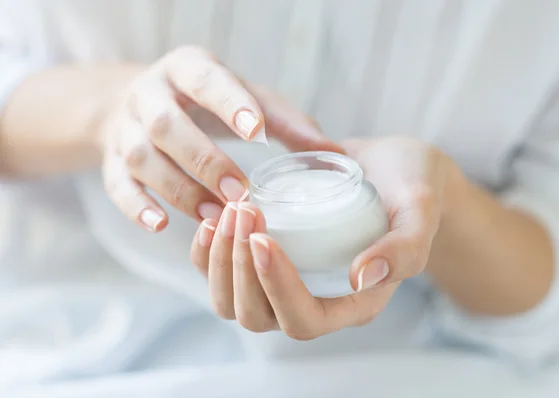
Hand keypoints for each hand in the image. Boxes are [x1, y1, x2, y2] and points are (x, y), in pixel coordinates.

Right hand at [98, 46, 340, 231]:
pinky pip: (116, 185)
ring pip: (143, 158)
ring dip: (178, 189)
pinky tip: (161, 226)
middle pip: (167, 125)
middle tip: (239, 192)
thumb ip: (285, 122)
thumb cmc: (205, 102)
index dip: (228, 103)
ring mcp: (125, 128)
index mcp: (186, 69)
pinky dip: (137, 207)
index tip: (256, 132)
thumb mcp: (243, 97)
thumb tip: (335, 154)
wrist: (138, 102)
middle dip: (204, 159)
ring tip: (214, 216)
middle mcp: (150, 94)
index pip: (205, 80)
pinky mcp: (111, 160)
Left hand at [190, 135, 460, 339]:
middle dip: (241, 268)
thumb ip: (405, 246)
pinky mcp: (269, 259)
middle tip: (244, 211)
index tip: (264, 237)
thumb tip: (363, 277)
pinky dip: (208, 253)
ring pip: (232, 301)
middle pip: (257, 315)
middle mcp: (316, 301)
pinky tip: (212, 218)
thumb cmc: (412, 188)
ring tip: (229, 211)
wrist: (393, 169)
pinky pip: (224, 273)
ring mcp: (287, 282)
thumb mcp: (420, 210)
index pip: (303, 319)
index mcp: (354, 303)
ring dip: (221, 260)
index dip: (277, 287)